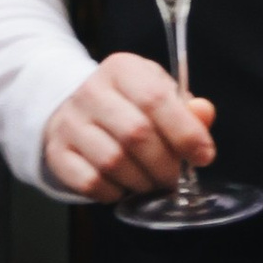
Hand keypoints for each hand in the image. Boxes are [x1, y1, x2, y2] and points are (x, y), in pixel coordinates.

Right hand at [42, 53, 213, 204]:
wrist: (78, 110)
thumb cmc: (130, 105)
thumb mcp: (160, 94)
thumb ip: (187, 108)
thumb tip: (204, 115)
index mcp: (122, 69)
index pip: (155, 98)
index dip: (185, 132)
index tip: (204, 156)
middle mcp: (91, 91)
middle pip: (136, 134)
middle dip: (165, 165)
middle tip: (175, 179)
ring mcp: (70, 122)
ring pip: (113, 161)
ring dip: (142, 182)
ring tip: (152, 183)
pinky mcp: (57, 152)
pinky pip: (90, 182)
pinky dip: (114, 192)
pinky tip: (123, 186)